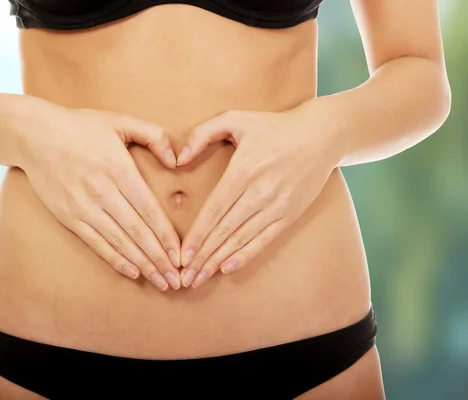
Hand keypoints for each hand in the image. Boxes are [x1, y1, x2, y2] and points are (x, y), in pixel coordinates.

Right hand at [20, 102, 181, 290]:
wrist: (34, 135)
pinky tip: (133, 272)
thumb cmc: (81, 126)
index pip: (149, 210)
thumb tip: (176, 160)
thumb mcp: (120, 120)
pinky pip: (96, 243)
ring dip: (142, 264)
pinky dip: (115, 259)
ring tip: (161, 282)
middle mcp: (102, 192)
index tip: (181, 254)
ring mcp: (84, 207)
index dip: (166, 235)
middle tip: (177, 279)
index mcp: (118, 169)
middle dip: (160, 258)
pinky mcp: (69, 216)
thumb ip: (154, 135)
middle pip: (137, 231)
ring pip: (119, 242)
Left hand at [176, 106, 339, 287]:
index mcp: (243, 170)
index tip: (182, 255)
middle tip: (185, 277)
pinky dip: (245, 255)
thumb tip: (178, 159)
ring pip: (241, 239)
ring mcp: (277, 206)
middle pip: (224, 231)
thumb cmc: (274, 126)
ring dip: (218, 261)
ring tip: (200, 279)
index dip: (197, 236)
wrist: (322, 135)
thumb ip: (202, 134)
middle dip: (203, 257)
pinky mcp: (290, 214)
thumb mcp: (235, 119)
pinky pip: (264, 240)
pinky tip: (228, 268)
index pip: (213, 210)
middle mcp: (259, 192)